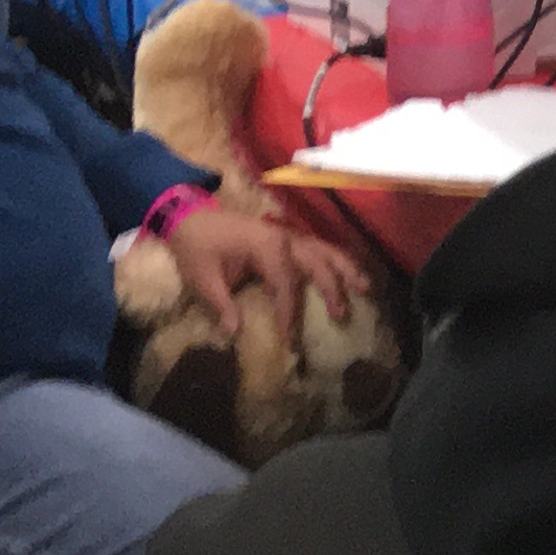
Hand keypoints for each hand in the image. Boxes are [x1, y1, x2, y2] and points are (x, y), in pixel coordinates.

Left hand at [163, 203, 365, 334]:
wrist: (191, 219)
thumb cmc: (197, 248)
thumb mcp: (202, 278)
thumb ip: (221, 304)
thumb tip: (234, 333)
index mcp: (265, 245)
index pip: (286, 281)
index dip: (290, 309)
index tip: (290, 335)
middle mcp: (285, 237)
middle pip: (316, 262)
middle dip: (332, 288)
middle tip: (341, 314)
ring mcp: (289, 234)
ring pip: (325, 250)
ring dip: (345, 268)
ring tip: (365, 288)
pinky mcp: (287, 237)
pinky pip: (318, 247)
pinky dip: (335, 260)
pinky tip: (347, 271)